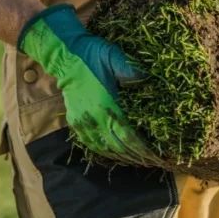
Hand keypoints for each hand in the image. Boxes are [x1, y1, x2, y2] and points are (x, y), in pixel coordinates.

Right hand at [18, 4, 159, 165]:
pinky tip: (113, 153)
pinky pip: (90, 143)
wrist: (63, 56)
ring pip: (104, 148)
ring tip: (136, 161)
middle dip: (135, 156)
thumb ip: (131, 70)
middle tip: (151, 162)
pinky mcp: (75, 121)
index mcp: (107, 105)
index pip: (128, 135)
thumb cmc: (92, 55)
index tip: (155, 156)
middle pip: (118, 146)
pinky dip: (103, 151)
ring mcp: (83, 121)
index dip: (142, 149)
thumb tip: (148, 79)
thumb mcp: (113, 56)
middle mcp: (94, 118)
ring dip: (120, 156)